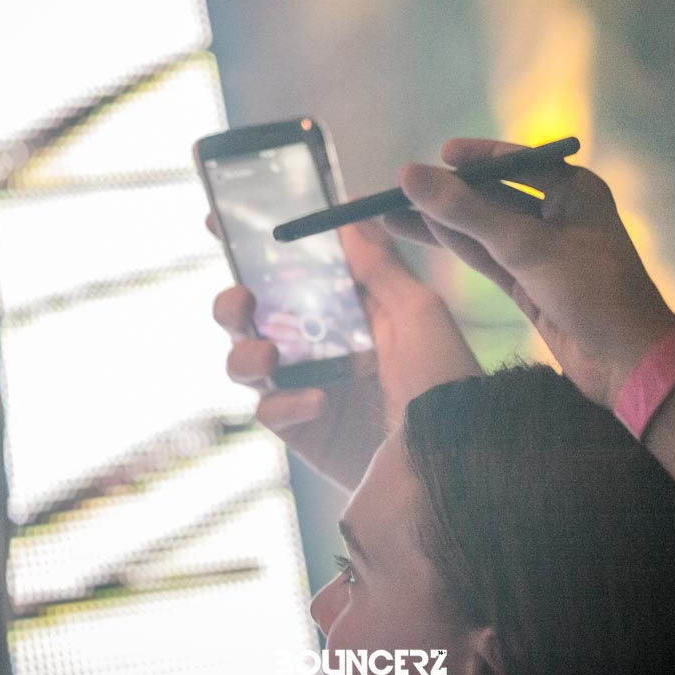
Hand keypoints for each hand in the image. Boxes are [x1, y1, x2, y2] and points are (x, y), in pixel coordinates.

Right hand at [210, 217, 479, 489]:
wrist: (455, 457)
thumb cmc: (445, 377)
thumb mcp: (418, 310)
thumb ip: (378, 266)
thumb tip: (348, 217)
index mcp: (348, 308)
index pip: (291, 270)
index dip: (252, 246)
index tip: (219, 220)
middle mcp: (322, 345)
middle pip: (252, 315)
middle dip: (232, 302)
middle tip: (243, 298)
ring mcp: (308, 388)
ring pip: (244, 361)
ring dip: (244, 351)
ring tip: (269, 357)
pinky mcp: (303, 431)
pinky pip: (268, 410)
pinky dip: (285, 402)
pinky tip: (320, 403)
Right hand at [385, 138, 674, 409]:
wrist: (626, 361)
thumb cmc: (589, 290)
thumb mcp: (525, 246)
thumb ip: (465, 211)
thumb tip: (409, 174)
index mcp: (574, 190)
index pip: (517, 162)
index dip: (476, 157)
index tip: (437, 155)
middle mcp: (559, 214)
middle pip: (495, 196)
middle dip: (451, 193)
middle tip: (401, 188)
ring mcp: (543, 251)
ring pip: (485, 229)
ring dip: (444, 222)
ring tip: (392, 214)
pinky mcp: (530, 284)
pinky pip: (488, 257)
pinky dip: (458, 246)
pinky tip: (423, 234)